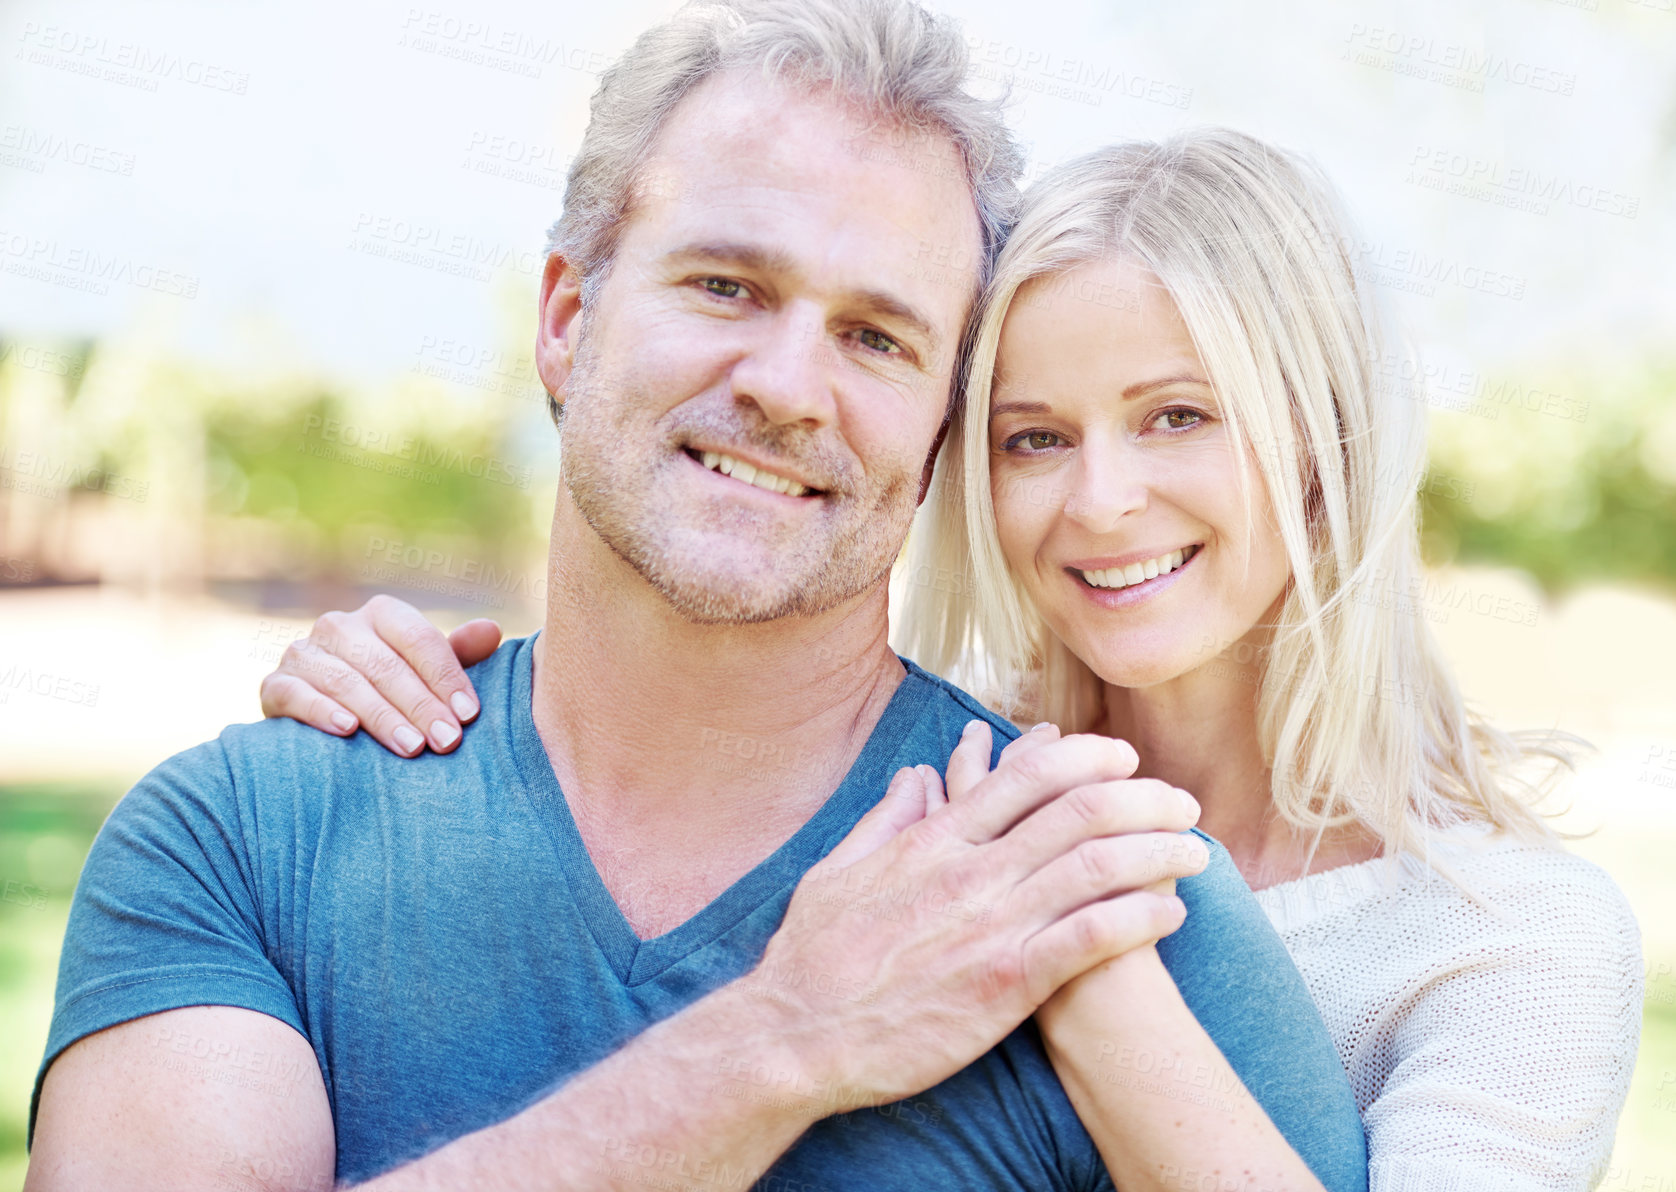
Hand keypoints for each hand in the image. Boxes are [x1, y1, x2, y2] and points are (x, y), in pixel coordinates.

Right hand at [258, 594, 501, 755]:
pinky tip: (347, 730)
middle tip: (447, 741)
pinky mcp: (275, 685)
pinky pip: (295, 694)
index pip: (419, 639)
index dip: (446, 676)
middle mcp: (339, 625)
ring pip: (345, 680)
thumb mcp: (428, 671)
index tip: (469, 715)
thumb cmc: (394, 690)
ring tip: (411, 746)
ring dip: (381, 715)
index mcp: (382, 613)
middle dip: (420, 705)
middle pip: (385, 664)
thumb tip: (491, 632)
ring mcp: (303, 653)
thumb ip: (459, 654)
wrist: (325, 712)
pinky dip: (321, 711)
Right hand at [740, 723, 1205, 1113]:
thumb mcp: (840, 868)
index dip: (1085, 757)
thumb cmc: (814, 956)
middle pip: (1079, 810)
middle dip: (1142, 797)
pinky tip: (1171, 914)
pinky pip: (1090, 938)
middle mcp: (970, 871)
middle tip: (1180, 802)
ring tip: (1195, 853)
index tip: (1122, 757)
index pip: (1025, 775)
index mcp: (934, 839)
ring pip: (1096, 865)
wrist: (798, 1035)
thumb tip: (918, 777)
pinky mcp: (1006, 983)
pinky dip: (1139, 918)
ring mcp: (990, 925)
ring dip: (1158, 851)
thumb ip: (887, 818)